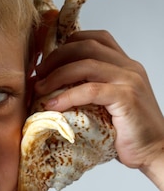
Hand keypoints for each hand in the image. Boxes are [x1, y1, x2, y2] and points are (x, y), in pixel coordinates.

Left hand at [33, 30, 163, 190]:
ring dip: (57, 75)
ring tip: (40, 89)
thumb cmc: (127, 133)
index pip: (94, 38)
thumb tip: (52, 89)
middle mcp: (128, 67)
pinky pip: (91, 90)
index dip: (66, 44)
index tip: (46, 60)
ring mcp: (129, 81)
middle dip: (56, 57)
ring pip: (86, 65)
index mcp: (125, 64)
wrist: (154, 152)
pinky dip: (67, 96)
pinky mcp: (127, 99)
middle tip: (38, 73)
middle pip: (86, 46)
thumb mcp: (108, 104)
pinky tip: (52, 105)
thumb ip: (90, 90)